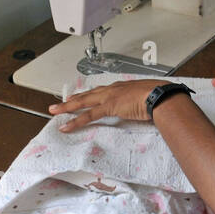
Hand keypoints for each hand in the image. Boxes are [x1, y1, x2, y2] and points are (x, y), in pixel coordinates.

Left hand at [48, 78, 167, 131]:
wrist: (160, 95)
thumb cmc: (158, 96)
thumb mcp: (147, 98)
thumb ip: (140, 102)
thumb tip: (144, 107)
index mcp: (121, 87)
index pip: (100, 91)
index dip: (88, 94)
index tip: (79, 96)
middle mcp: (112, 89)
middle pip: (87, 95)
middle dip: (72, 100)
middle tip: (59, 104)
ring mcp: (109, 97)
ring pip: (83, 103)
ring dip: (67, 108)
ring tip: (54, 112)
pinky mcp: (108, 107)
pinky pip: (88, 115)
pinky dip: (76, 121)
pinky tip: (67, 126)